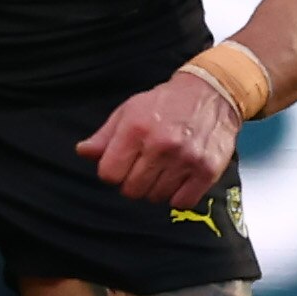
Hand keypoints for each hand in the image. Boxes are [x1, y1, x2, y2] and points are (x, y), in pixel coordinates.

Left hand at [78, 69, 239, 207]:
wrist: (213, 93)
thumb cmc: (166, 103)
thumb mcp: (130, 111)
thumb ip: (105, 135)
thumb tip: (83, 152)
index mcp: (136, 128)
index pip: (109, 174)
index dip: (113, 172)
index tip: (123, 164)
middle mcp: (161, 144)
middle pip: (131, 190)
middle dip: (133, 182)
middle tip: (145, 167)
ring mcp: (185, 159)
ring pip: (156, 197)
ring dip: (156, 188)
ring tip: (164, 170)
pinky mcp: (207, 170)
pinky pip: (182, 202)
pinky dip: (178, 196)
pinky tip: (179, 179)